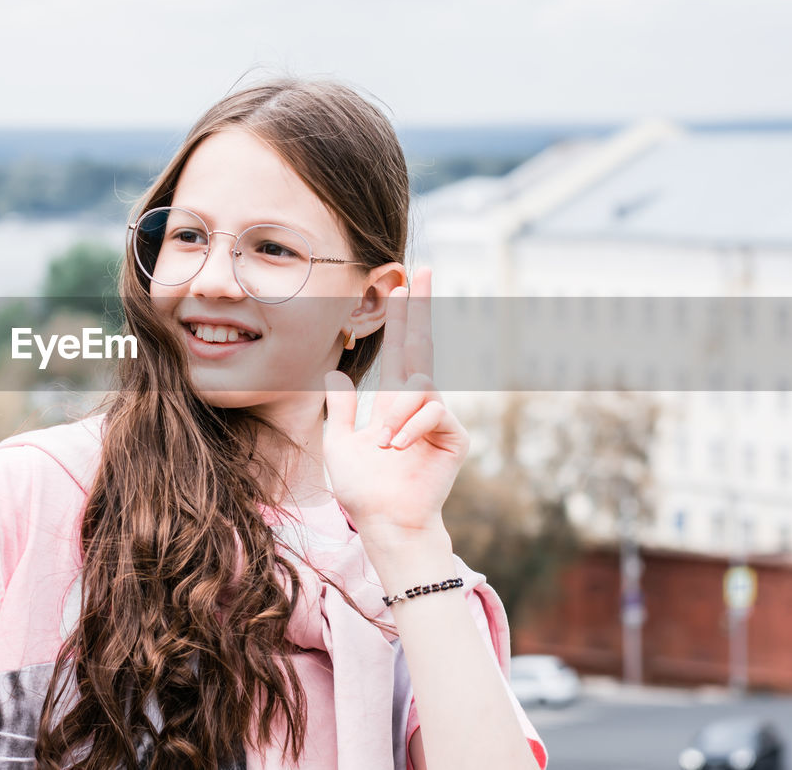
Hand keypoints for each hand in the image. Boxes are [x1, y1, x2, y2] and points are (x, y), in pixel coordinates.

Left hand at [322, 267, 468, 539]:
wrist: (384, 521)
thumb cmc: (363, 488)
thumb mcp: (340, 443)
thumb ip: (340, 409)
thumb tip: (336, 375)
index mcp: (394, 402)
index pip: (400, 350)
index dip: (402, 318)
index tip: (401, 284)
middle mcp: (419, 404)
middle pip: (421, 345)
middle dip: (420, 307)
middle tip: (422, 270)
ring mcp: (439, 419)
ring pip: (419, 388)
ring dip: (394, 416)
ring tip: (381, 445)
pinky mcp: (454, 436)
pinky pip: (433, 412)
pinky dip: (409, 428)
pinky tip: (395, 448)